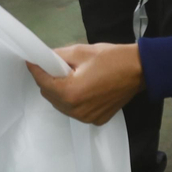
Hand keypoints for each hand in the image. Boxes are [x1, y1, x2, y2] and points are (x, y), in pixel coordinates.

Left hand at [27, 43, 142, 125]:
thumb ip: (58, 56)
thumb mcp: (80, 51)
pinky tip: (83, 87)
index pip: (43, 82)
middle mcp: (76, 110)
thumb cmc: (111, 58)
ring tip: (70, 77)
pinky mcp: (97, 120)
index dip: (36, 69)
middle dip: (48, 81)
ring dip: (60, 92)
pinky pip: (76, 110)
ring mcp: (86, 118)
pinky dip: (74, 100)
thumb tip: (44, 58)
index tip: (31, 60)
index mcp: (70, 93)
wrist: (140, 70)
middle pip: (50, 96)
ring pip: (61, 105)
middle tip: (55, 67)